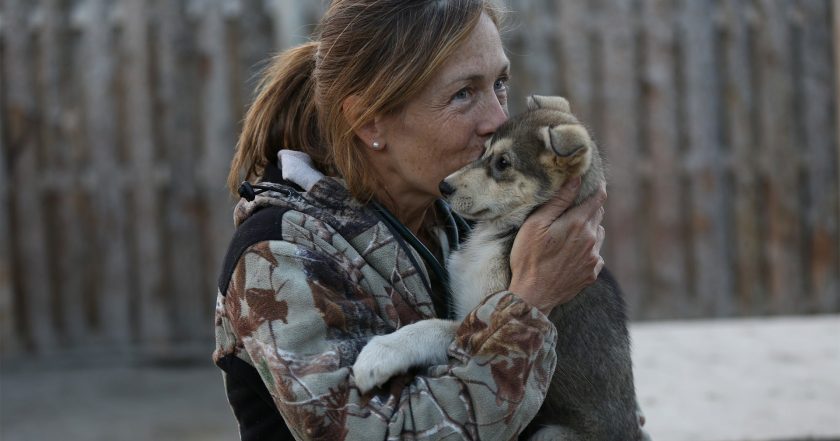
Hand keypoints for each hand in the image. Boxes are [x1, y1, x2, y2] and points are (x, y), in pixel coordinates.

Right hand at [508, 177, 606, 314]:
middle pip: (598, 215)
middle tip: (575, 208)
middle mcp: (591, 239)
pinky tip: (571, 254)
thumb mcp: (535, 224)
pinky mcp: (592, 273)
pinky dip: (588, 249)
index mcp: (578, 224)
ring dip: (590, 229)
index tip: (596, 183)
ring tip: (570, 233)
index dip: (598, 188)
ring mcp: (593, 258)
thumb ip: (558, 201)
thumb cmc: (528, 257)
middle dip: (590, 208)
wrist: (533, 295)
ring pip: (599, 234)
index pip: (598, 199)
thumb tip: (576, 180)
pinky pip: (595, 254)